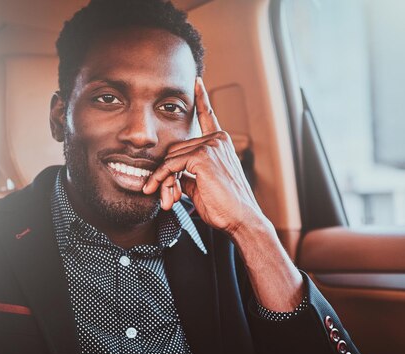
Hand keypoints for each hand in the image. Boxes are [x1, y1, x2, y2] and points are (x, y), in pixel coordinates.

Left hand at [142, 77, 262, 235]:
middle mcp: (218, 139)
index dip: (200, 98)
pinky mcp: (203, 156)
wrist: (242, 219)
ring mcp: (211, 146)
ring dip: (163, 179)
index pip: (207, 116)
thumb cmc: (226, 207)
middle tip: (164, 195)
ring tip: (167, 199)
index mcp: (220, 143)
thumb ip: (187, 174)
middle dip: (166, 172)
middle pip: (176, 147)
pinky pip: (171, 164)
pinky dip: (162, 179)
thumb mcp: (202, 186)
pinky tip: (166, 193)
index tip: (196, 82)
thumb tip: (171, 176)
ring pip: (171, 157)